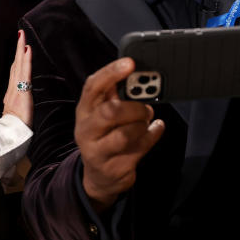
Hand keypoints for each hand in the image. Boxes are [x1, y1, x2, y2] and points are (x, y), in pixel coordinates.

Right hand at [2, 30, 32, 125]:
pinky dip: (26, 60)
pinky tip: (27, 50)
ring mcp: (17, 88)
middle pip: (16, 64)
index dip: (17, 58)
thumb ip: (17, 103)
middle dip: (18, 48)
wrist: (11, 133)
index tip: (21, 47)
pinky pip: (25, 72)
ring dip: (21, 49)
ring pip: (19, 65)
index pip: (15, 71)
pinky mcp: (23, 90)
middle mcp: (13, 87)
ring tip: (23, 36)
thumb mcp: (16, 112)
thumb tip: (19, 99)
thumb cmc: (15, 125)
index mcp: (12, 92)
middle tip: (20, 34)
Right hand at [75, 58, 164, 211]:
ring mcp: (98, 152)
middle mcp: (86, 130)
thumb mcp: (102, 114)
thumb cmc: (104, 136)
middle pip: (110, 112)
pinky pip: (140, 148)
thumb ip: (115, 94)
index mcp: (85, 110)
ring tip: (146, 120)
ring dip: (143, 124)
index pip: (93, 87)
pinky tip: (155, 129)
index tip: (130, 63)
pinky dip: (153, 135)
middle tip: (145, 107)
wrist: (100, 176)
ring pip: (126, 134)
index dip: (111, 73)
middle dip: (134, 107)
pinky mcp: (115, 168)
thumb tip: (133, 73)